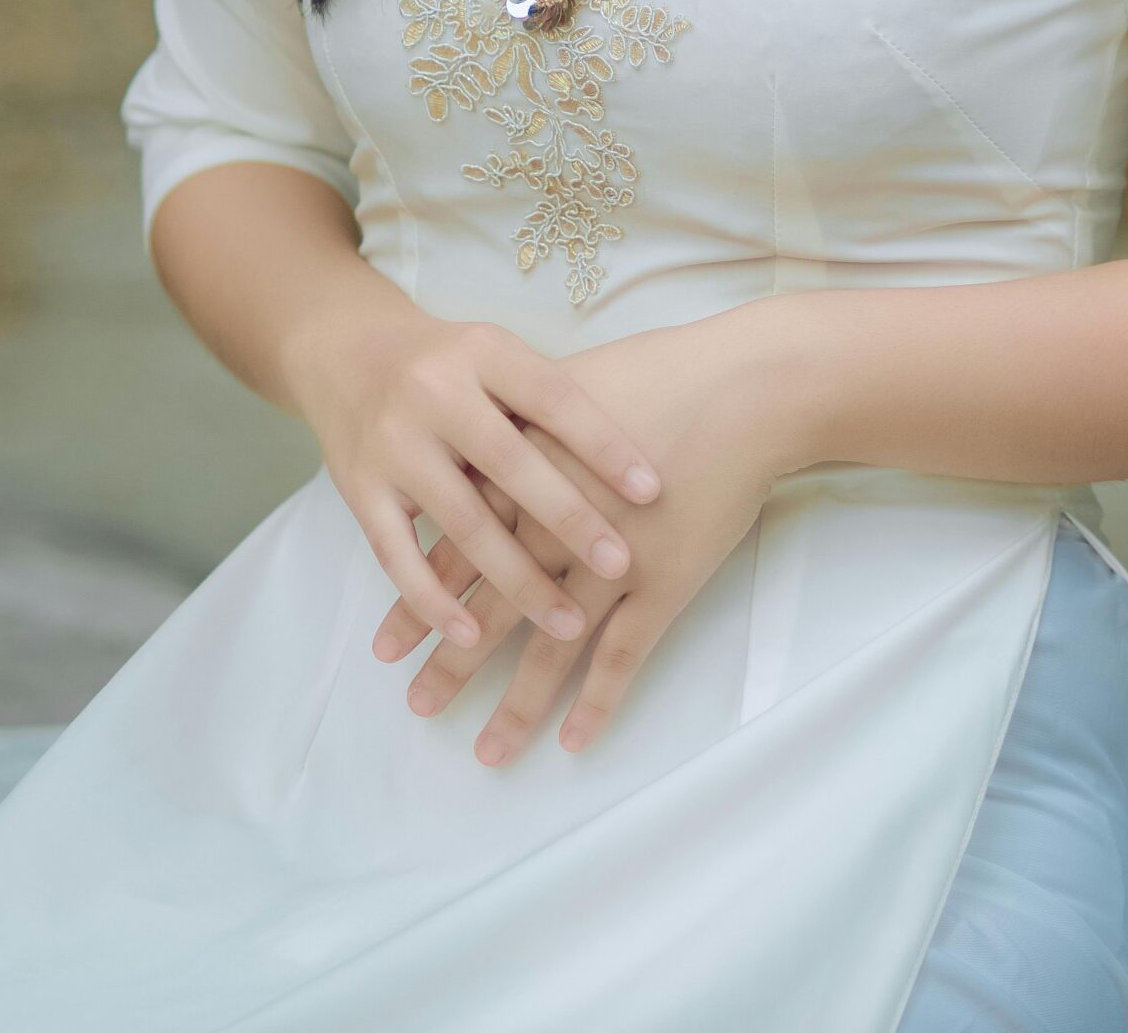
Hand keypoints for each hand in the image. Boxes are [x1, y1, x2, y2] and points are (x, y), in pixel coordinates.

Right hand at [286, 292, 663, 649]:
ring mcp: (393, 444)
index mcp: (482, 352)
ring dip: (517, 580)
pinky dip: (433, 600)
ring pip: (462, 522)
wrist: (345, 352)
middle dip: (569, 518)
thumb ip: (543, 398)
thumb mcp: (496, 353)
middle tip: (621, 564)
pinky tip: (470, 634)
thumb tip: (633, 447)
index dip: (604, 445)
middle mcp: (434, 393)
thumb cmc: (447, 362)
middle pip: (510, 463)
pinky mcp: (360, 489)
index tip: (652, 491)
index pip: (553, 398)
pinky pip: (397, 555)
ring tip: (569, 622)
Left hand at [372, 313, 786, 766]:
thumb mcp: (567, 389)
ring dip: (518, 702)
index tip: (385, 645)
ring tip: (488, 752)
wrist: (742, 389)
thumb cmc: (660, 375)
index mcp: (526, 475)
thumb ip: (517, 426)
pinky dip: (599, 700)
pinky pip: (624, 654)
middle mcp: (557, 525)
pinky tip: (575, 742)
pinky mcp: (663, 582)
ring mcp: (611, 560)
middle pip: (494, 604)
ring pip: (554, 645)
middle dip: (453, 660)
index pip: (457, 550)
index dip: (420, 598)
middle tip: (418, 704)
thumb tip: (474, 442)